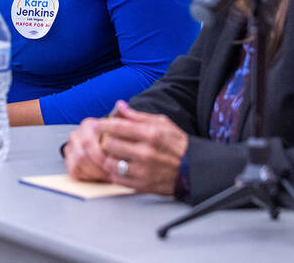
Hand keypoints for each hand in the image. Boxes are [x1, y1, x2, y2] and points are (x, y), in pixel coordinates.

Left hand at [65, 101, 188, 194]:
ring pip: (110, 163)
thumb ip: (138, 116)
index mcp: (151, 134)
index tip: (100, 124)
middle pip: (109, 144)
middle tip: (108, 139)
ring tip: (114, 153)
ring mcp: (143, 171)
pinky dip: (114, 172)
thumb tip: (120, 106)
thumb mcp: (163, 124)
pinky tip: (120, 165)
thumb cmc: (177, 145)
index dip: (104, 124)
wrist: (194, 171)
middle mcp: (146, 153)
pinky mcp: (141, 186)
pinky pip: (116, 178)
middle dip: (106, 140)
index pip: (117, 127)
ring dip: (108, 157)